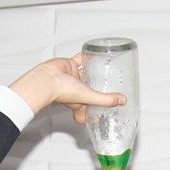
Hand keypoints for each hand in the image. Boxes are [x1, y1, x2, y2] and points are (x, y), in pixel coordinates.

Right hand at [9, 54, 125, 122]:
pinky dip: (85, 56)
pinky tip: (92, 54)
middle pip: (88, 94)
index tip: (101, 115)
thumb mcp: (90, 98)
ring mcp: (73, 79)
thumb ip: (106, 100)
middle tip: (107, 89)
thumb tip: (121, 101)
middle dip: (96, 91)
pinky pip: (79, 60)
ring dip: (93, 73)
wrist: (48, 78)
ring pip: (85, 76)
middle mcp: (76, 92)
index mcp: (79, 105)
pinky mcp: (69, 66)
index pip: (85, 115)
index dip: (92, 115)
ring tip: (103, 70)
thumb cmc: (62, 92)